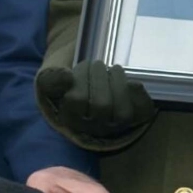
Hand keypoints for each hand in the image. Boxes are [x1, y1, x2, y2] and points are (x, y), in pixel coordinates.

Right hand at [39, 62, 156, 145]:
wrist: (90, 90)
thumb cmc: (69, 85)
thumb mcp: (51, 81)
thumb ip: (50, 79)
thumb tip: (67, 77)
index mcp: (72, 120)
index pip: (77, 99)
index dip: (81, 78)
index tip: (84, 65)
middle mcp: (95, 128)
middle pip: (102, 105)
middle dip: (101, 78)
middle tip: (98, 64)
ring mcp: (117, 127)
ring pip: (123, 112)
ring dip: (118, 83)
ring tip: (113, 69)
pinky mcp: (135, 120)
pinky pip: (142, 111)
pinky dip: (140, 94)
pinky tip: (132, 81)